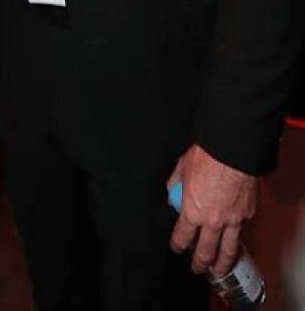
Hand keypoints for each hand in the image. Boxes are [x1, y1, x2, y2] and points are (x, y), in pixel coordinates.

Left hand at [168, 144, 257, 277]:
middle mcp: (213, 221)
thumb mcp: (182, 168)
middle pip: (206, 252)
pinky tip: (235, 236)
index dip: (178, 245)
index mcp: (193, 211)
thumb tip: (173, 191)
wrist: (232, 150)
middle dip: (200, 263)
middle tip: (198, 268)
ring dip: (223, 263)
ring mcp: (233, 220)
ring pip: (228, 250)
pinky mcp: (248, 214)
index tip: (177, 247)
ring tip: (220, 270)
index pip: (182, 237)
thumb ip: (176, 183)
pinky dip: (238, 234)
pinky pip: (242, 228)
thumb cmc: (207, 156)